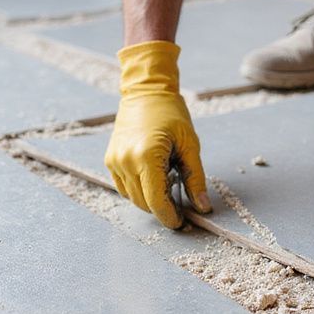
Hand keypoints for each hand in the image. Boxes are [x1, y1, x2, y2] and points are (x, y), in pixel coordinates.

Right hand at [105, 41, 211, 228]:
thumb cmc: (172, 114)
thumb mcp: (190, 145)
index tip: (182, 222)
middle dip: (163, 210)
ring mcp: (115, 161)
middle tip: (182, 207)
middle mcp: (126, 161)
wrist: (146, 91)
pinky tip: (154, 179)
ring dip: (151, 200)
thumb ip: (196, 178)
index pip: (156, 201)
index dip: (170, 216)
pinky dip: (140, 190)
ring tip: (169, 187)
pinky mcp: (110, 160)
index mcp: (147, 156)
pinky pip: (124, 187)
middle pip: (144, 203)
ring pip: (133, 198)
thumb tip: (203, 207)